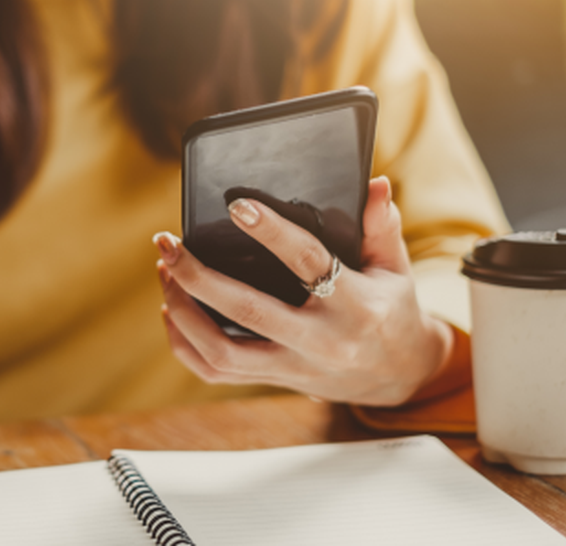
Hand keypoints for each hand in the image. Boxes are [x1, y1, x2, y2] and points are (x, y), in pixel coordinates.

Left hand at [154, 176, 452, 405]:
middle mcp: (320, 341)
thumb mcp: (396, 268)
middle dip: (198, 276)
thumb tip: (374, 184)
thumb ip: (382, 226)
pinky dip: (185, 344)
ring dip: (183, 311)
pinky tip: (171, 310)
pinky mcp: (275, 381)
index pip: (308, 262)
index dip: (272, 233)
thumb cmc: (391, 310)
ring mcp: (294, 367)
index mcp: (355, 305)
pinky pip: (216, 372)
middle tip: (168, 243)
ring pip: (222, 351)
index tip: (237, 206)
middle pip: (247, 311)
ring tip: (166, 272)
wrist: (399, 376)